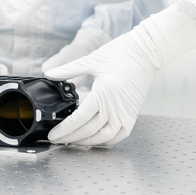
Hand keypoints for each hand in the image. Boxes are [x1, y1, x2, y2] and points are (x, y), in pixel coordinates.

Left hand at [44, 6, 195, 144]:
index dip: (64, 129)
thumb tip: (49, 74)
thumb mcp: (91, 60)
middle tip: (58, 140)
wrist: (146, 52)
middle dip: (71, 138)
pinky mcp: (132, 115)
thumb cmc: (120, 53)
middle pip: (89, 131)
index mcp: (103, 94)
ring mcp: (125, 114)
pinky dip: (105, 141)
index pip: (79, 119)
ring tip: (73, 141)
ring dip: (87, 142)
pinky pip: (118, 135)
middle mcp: (115, 108)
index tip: (53, 134)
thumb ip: (68, 69)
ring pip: (104, 137)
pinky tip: (94, 139)